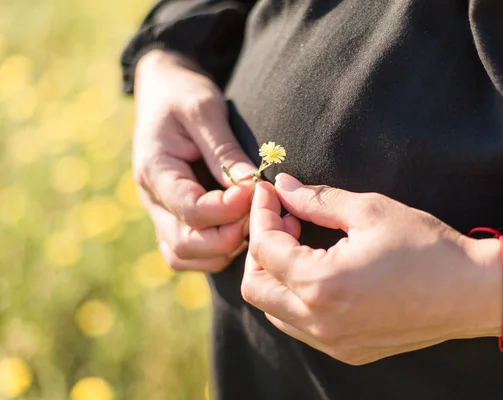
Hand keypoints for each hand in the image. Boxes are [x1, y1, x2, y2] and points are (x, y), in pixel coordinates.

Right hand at [133, 50, 256, 271]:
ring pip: (184, 256)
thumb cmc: (183, 94)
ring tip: (252, 221)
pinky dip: (214, 251)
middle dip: (229, 236)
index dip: (229, 209)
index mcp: (154, 169)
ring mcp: (159, 211)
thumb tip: (252, 187)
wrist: (163, 89)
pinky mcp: (171, 216)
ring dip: (223, 249)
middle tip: (260, 214)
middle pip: (185, 244)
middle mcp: (151, 198)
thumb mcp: (205, 109)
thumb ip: (226, 151)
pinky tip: (239, 228)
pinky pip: (187, 252)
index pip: (190, 209)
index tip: (258, 191)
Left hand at [242, 174, 502, 364]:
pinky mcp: (348, 351)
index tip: (269, 193)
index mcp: (323, 285)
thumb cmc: (427, 247)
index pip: (264, 249)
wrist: (474, 292)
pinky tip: (318, 271)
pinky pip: (300, 326)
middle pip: (255, 288)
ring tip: (302, 243)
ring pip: (274, 310)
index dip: (261, 215)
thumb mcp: (371, 211)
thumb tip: (285, 186)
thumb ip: (317, 200)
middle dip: (259, 248)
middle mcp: (320, 322)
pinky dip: (294, 297)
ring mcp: (333, 342)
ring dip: (275, 274)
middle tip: (284, 219)